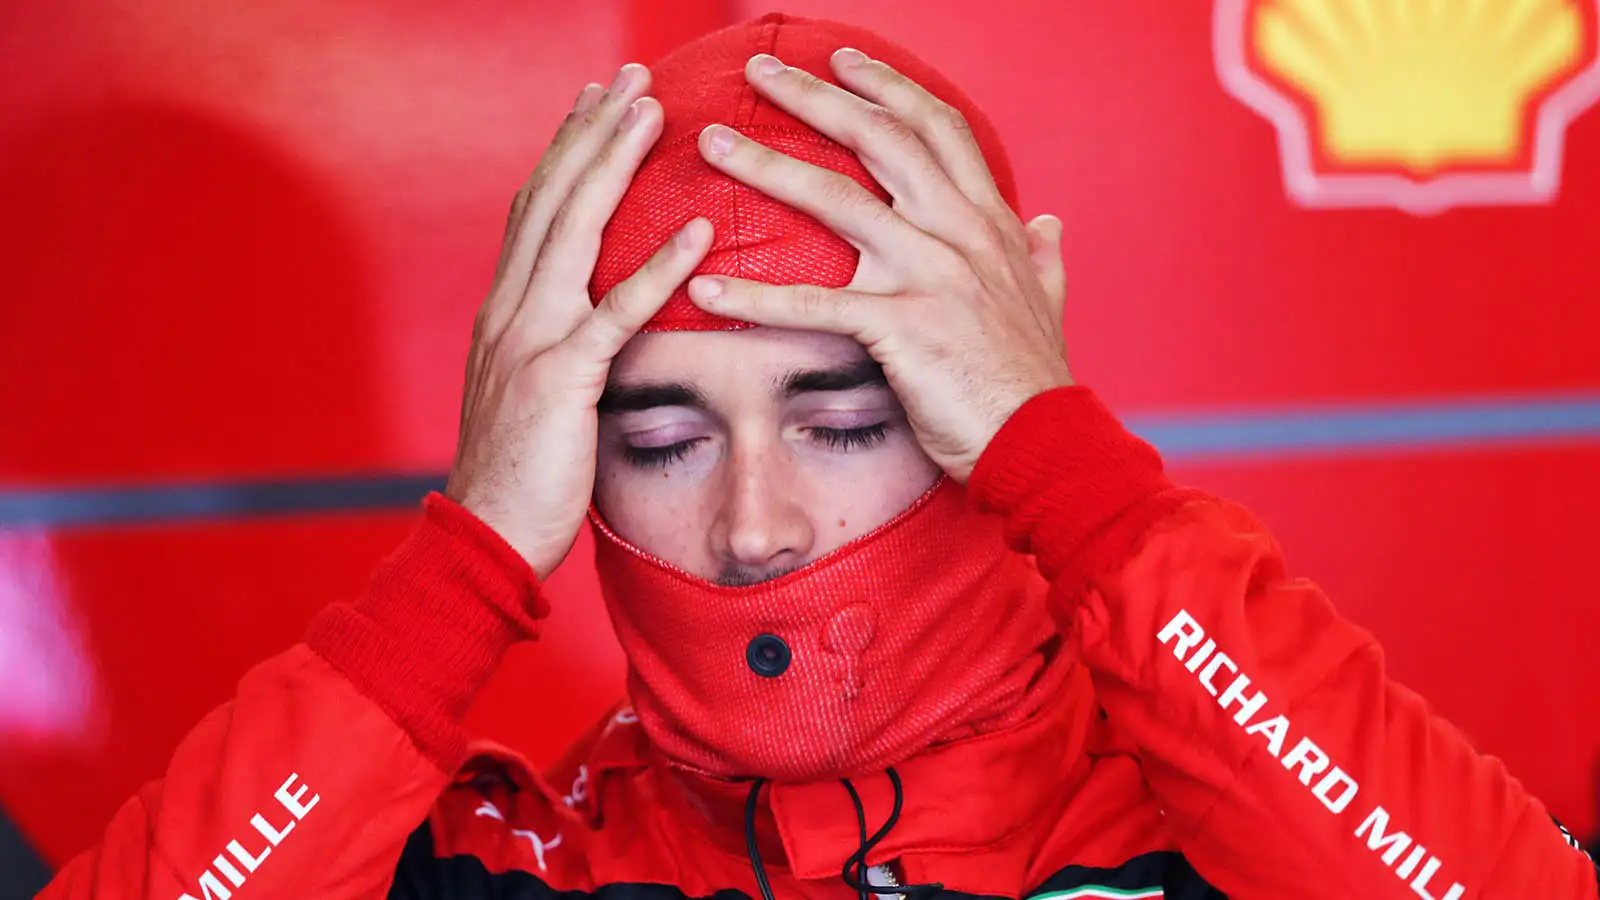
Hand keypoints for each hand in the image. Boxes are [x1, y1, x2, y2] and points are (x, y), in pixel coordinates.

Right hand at [446, 64, 712, 578]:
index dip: (565, 148)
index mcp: (504, 309)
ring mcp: (530, 339)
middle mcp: (510, 309)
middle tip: (631, 74)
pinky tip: (698, 230)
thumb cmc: (519, 472)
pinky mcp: (561, 379)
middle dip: (591, 130)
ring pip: (574, 231)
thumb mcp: (529, 391)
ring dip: (614, 165)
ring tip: (653, 112)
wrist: (484, 535)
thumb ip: (555, 343)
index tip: (595, 98)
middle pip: (552, 198)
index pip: (535, 208)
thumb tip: (591, 317)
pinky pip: (616, 312)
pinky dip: (658, 267)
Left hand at [684, 50, 1070, 481]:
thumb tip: (1050, 221)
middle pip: (879, 139)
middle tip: (758, 69)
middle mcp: (961, 233)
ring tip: (713, 142)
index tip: (844, 60)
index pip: (937, 129)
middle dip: (814, 97)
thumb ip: (1044, 256)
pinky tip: (703, 291)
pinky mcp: (901, 327)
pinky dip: (753, 298)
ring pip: (836, 201)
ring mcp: (930, 276)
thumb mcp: (1050, 302)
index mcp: (990, 223)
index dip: (888, 88)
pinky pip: (813, 305)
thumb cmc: (1035, 380)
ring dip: (767, 166)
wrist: (1044, 442)